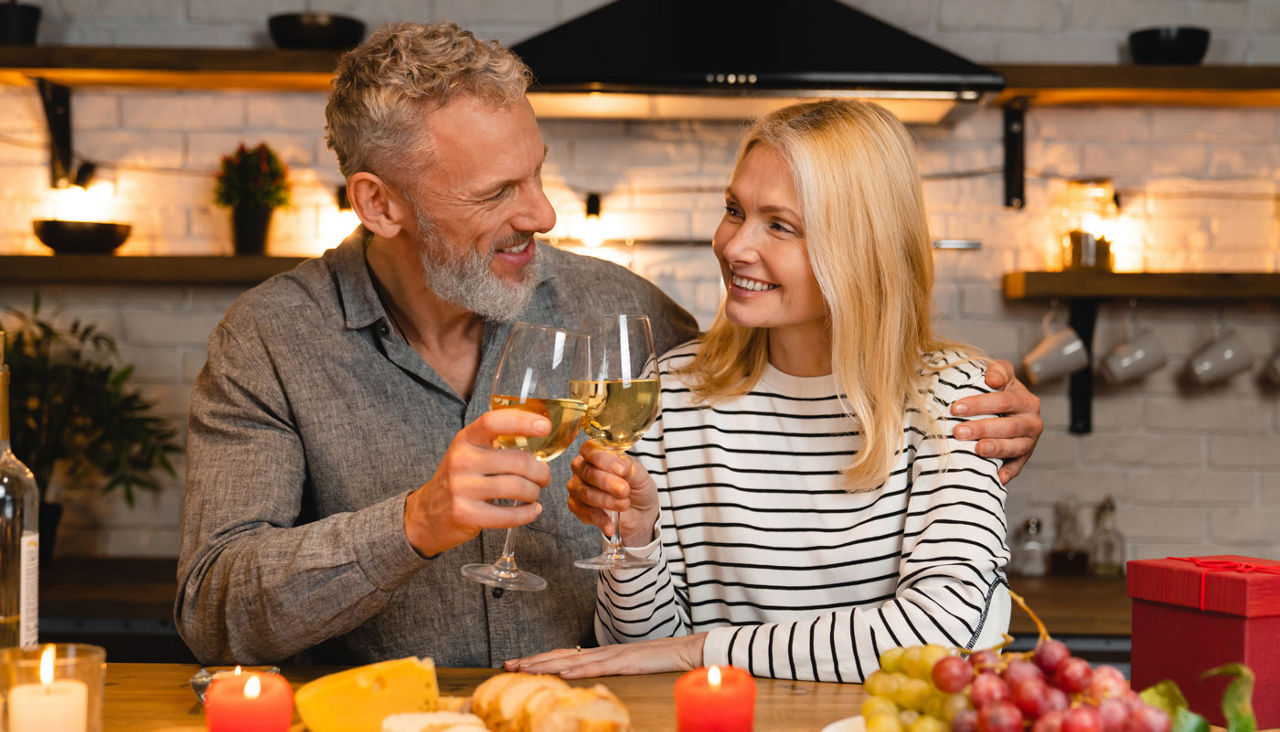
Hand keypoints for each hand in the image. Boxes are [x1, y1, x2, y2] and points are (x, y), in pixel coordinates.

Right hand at [402, 409, 551, 557]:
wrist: (428, 513)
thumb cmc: (460, 479)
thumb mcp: (470, 452)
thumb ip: (496, 442)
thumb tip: (539, 434)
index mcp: (465, 439)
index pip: (494, 422)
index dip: (523, 422)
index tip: (545, 426)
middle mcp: (461, 460)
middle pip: (517, 461)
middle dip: (540, 471)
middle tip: (544, 476)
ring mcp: (462, 488)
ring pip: (517, 487)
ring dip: (534, 492)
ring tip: (534, 493)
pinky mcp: (466, 514)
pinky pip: (509, 515)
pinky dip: (528, 513)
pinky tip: (533, 510)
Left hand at [504, 633, 705, 678]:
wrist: (685, 650)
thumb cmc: (660, 660)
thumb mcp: (629, 668)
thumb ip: (610, 670)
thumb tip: (589, 679)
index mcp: (602, 654)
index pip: (564, 656)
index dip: (540, 659)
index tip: (518, 664)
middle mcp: (602, 651)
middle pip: (560, 655)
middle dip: (533, 661)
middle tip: (507, 665)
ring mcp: (612, 656)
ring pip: (572, 660)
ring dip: (545, 664)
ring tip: (524, 668)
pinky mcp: (624, 662)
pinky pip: (597, 667)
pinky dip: (577, 670)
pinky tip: (562, 674)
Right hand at [568, 442, 658, 545]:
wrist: (641, 514)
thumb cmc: (638, 488)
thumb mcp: (640, 475)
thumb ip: (630, 468)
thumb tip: (622, 465)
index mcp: (597, 454)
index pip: (589, 449)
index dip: (603, 459)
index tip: (622, 470)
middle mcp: (583, 469)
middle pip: (587, 472)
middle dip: (608, 482)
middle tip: (624, 490)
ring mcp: (578, 488)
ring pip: (585, 493)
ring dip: (606, 500)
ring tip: (624, 504)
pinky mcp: (578, 508)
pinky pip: (584, 512)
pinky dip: (600, 519)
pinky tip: (611, 525)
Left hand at [950, 358, 1042, 483]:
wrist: (1006, 411)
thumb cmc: (997, 392)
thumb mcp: (1000, 375)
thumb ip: (998, 371)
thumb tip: (992, 379)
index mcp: (1025, 400)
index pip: (1003, 401)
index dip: (979, 404)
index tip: (956, 408)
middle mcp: (1031, 421)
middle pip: (1007, 426)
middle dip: (982, 428)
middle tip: (958, 430)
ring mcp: (1029, 441)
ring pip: (1015, 446)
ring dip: (995, 448)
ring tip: (977, 449)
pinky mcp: (1024, 458)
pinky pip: (1017, 467)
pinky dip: (1008, 472)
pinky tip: (997, 476)